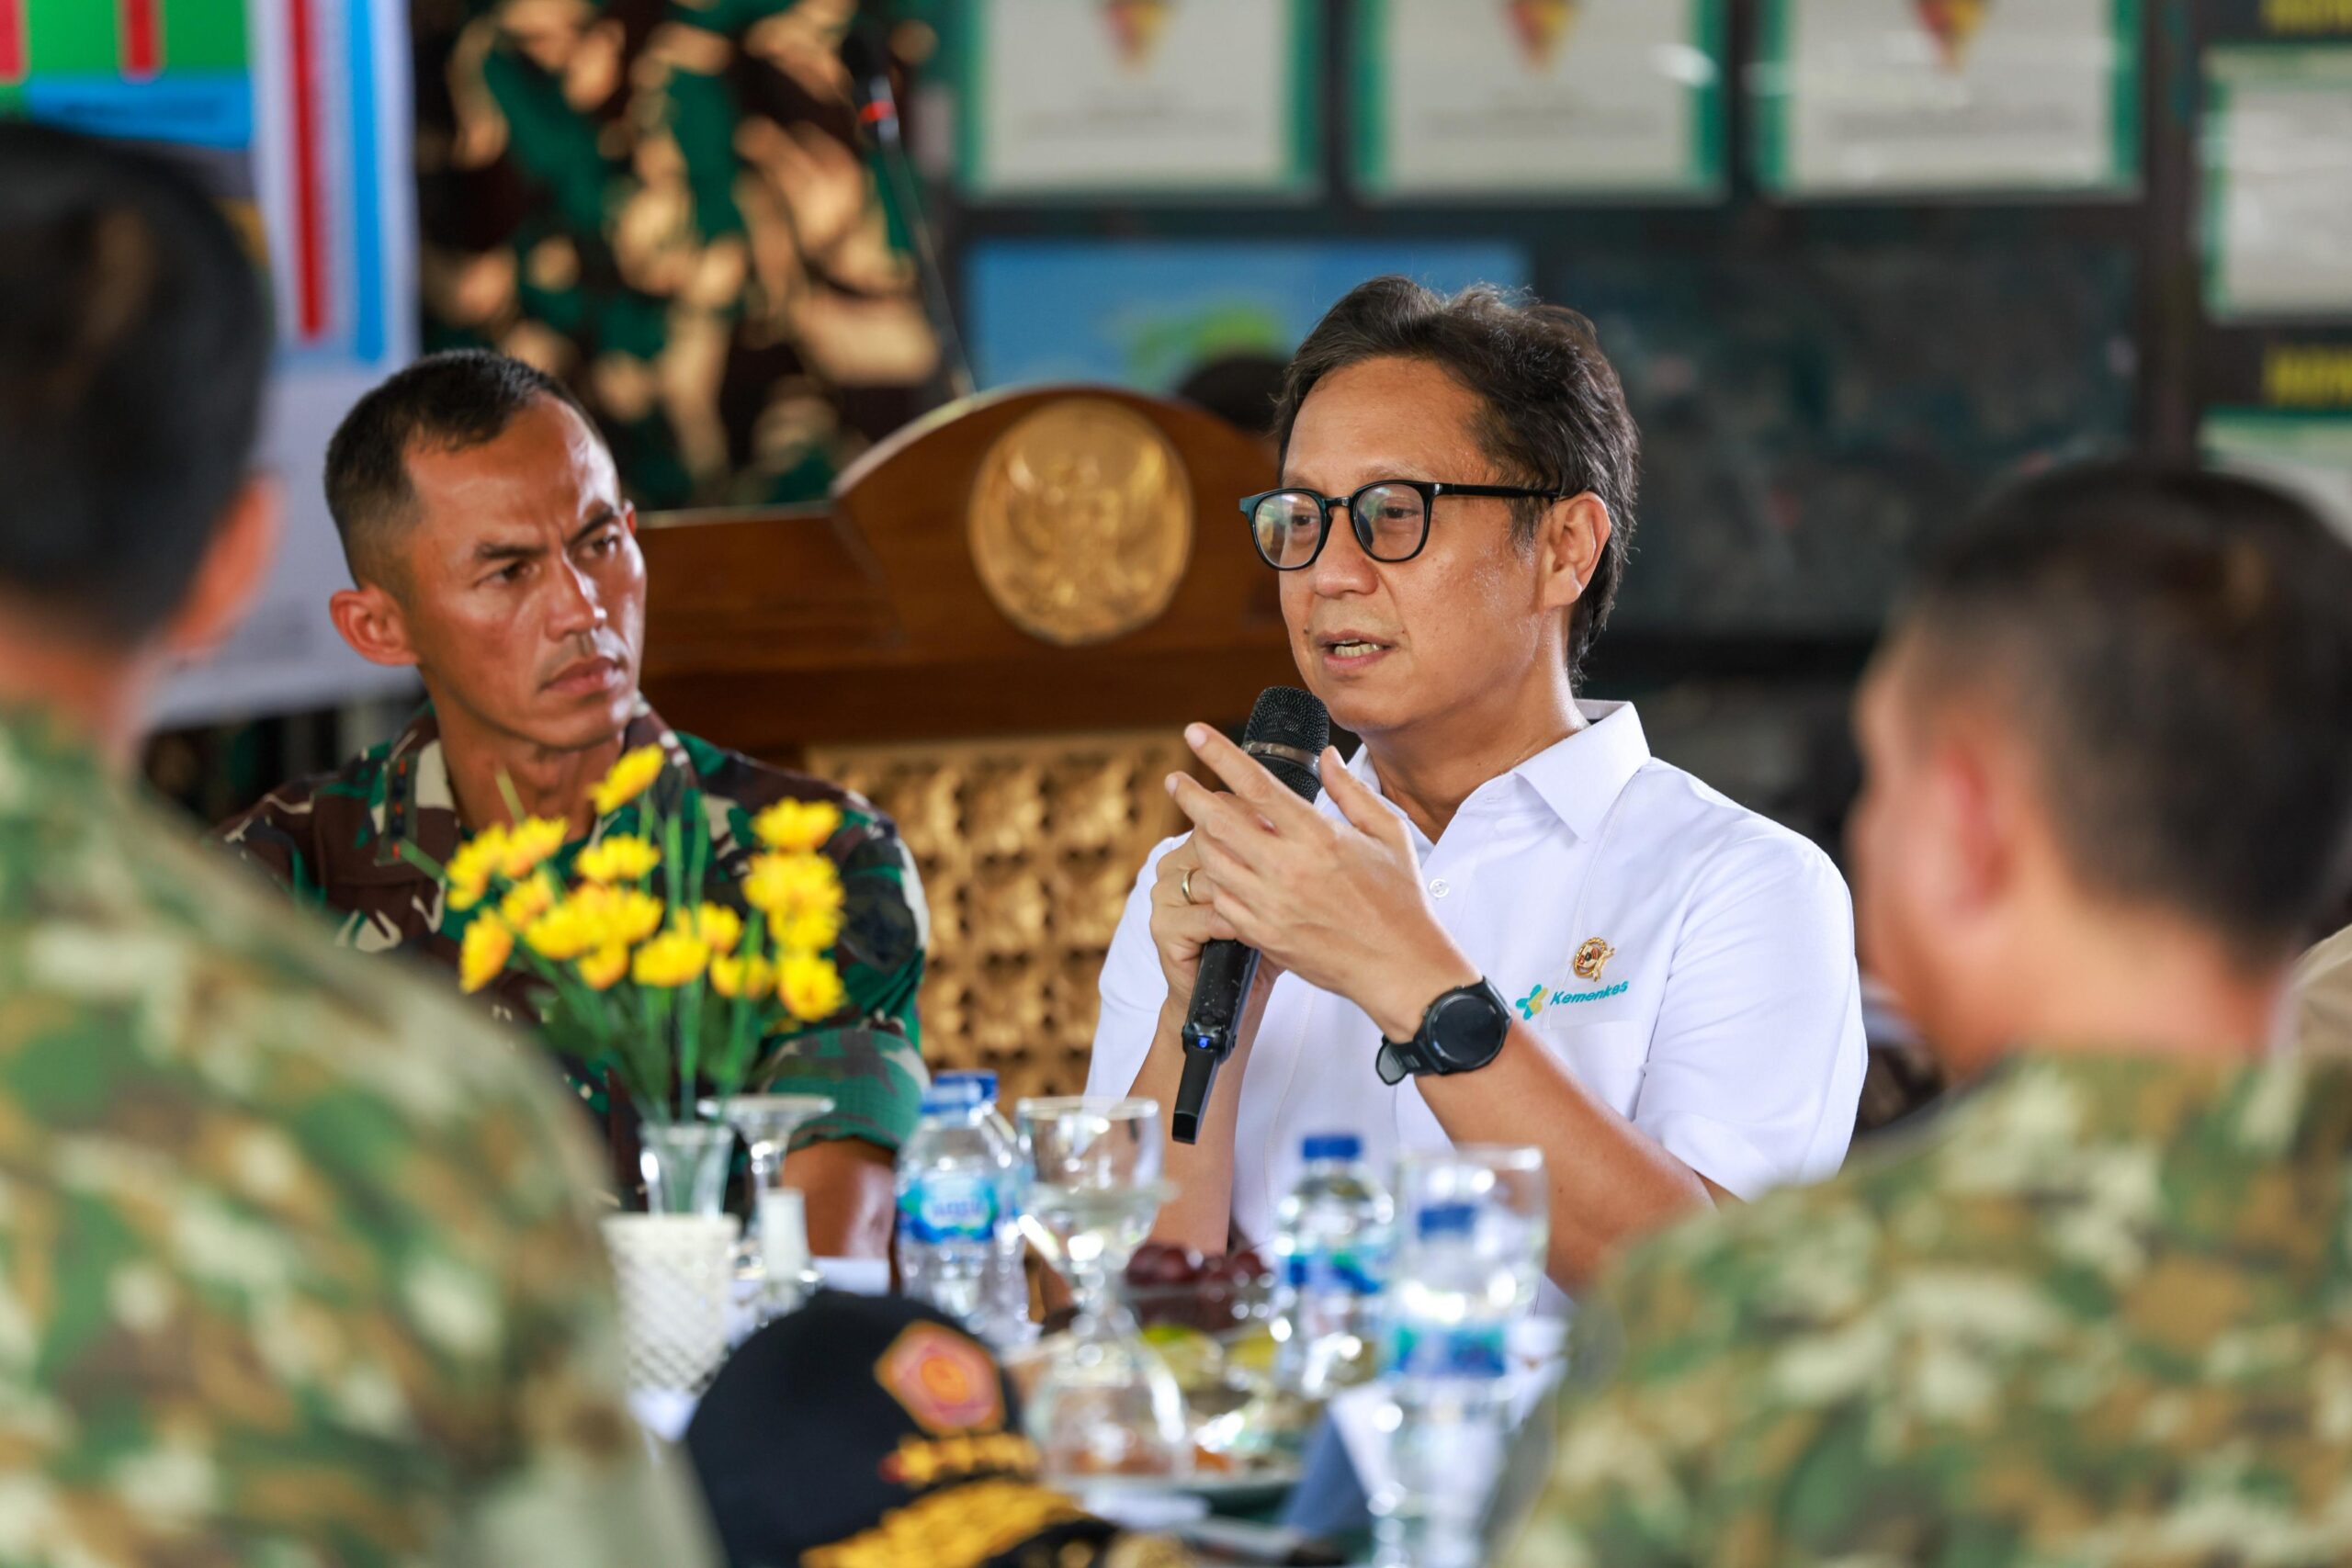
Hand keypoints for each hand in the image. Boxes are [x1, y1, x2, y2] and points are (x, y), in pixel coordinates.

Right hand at [1147, 834, 1283, 1016]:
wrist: (1228, 997)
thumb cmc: (1258, 941)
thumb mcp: (1271, 891)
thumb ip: (1273, 856)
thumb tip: (1295, 822)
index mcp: (1194, 847)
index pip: (1223, 813)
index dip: (1259, 822)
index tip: (1290, 836)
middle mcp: (1172, 865)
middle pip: (1214, 842)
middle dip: (1254, 860)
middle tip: (1285, 880)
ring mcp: (1163, 896)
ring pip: (1213, 879)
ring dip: (1246, 898)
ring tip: (1270, 915)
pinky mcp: (1163, 927)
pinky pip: (1207, 915)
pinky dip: (1234, 925)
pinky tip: (1249, 934)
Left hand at [1165, 725, 1476, 1041]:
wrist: (1399, 966)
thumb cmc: (1400, 899)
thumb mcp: (1387, 833)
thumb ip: (1352, 791)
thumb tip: (1327, 757)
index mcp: (1317, 836)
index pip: (1254, 784)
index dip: (1218, 754)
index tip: (1195, 733)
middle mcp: (1288, 869)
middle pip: (1217, 821)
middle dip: (1189, 795)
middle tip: (1175, 780)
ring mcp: (1270, 905)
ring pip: (1212, 861)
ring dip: (1200, 837)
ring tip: (1199, 823)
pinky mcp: (1263, 936)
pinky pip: (1220, 900)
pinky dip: (1215, 879)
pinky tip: (1219, 868)